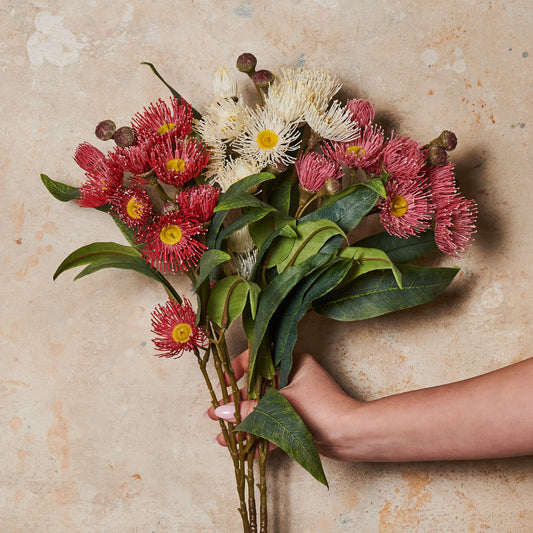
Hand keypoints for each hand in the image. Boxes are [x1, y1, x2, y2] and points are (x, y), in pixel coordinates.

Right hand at [206, 349, 361, 460]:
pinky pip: (272, 425)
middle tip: (214, 414)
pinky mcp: (297, 421)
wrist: (352, 436)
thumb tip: (221, 412)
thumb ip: (250, 410)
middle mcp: (292, 378)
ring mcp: (295, 400)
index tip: (224, 383)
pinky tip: (241, 447)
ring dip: (243, 423)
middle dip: (235, 404)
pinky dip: (258, 435)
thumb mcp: (282, 405)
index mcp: (292, 362)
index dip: (237, 369)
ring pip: (263, 409)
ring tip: (222, 437)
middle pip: (257, 388)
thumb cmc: (321, 409)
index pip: (258, 359)